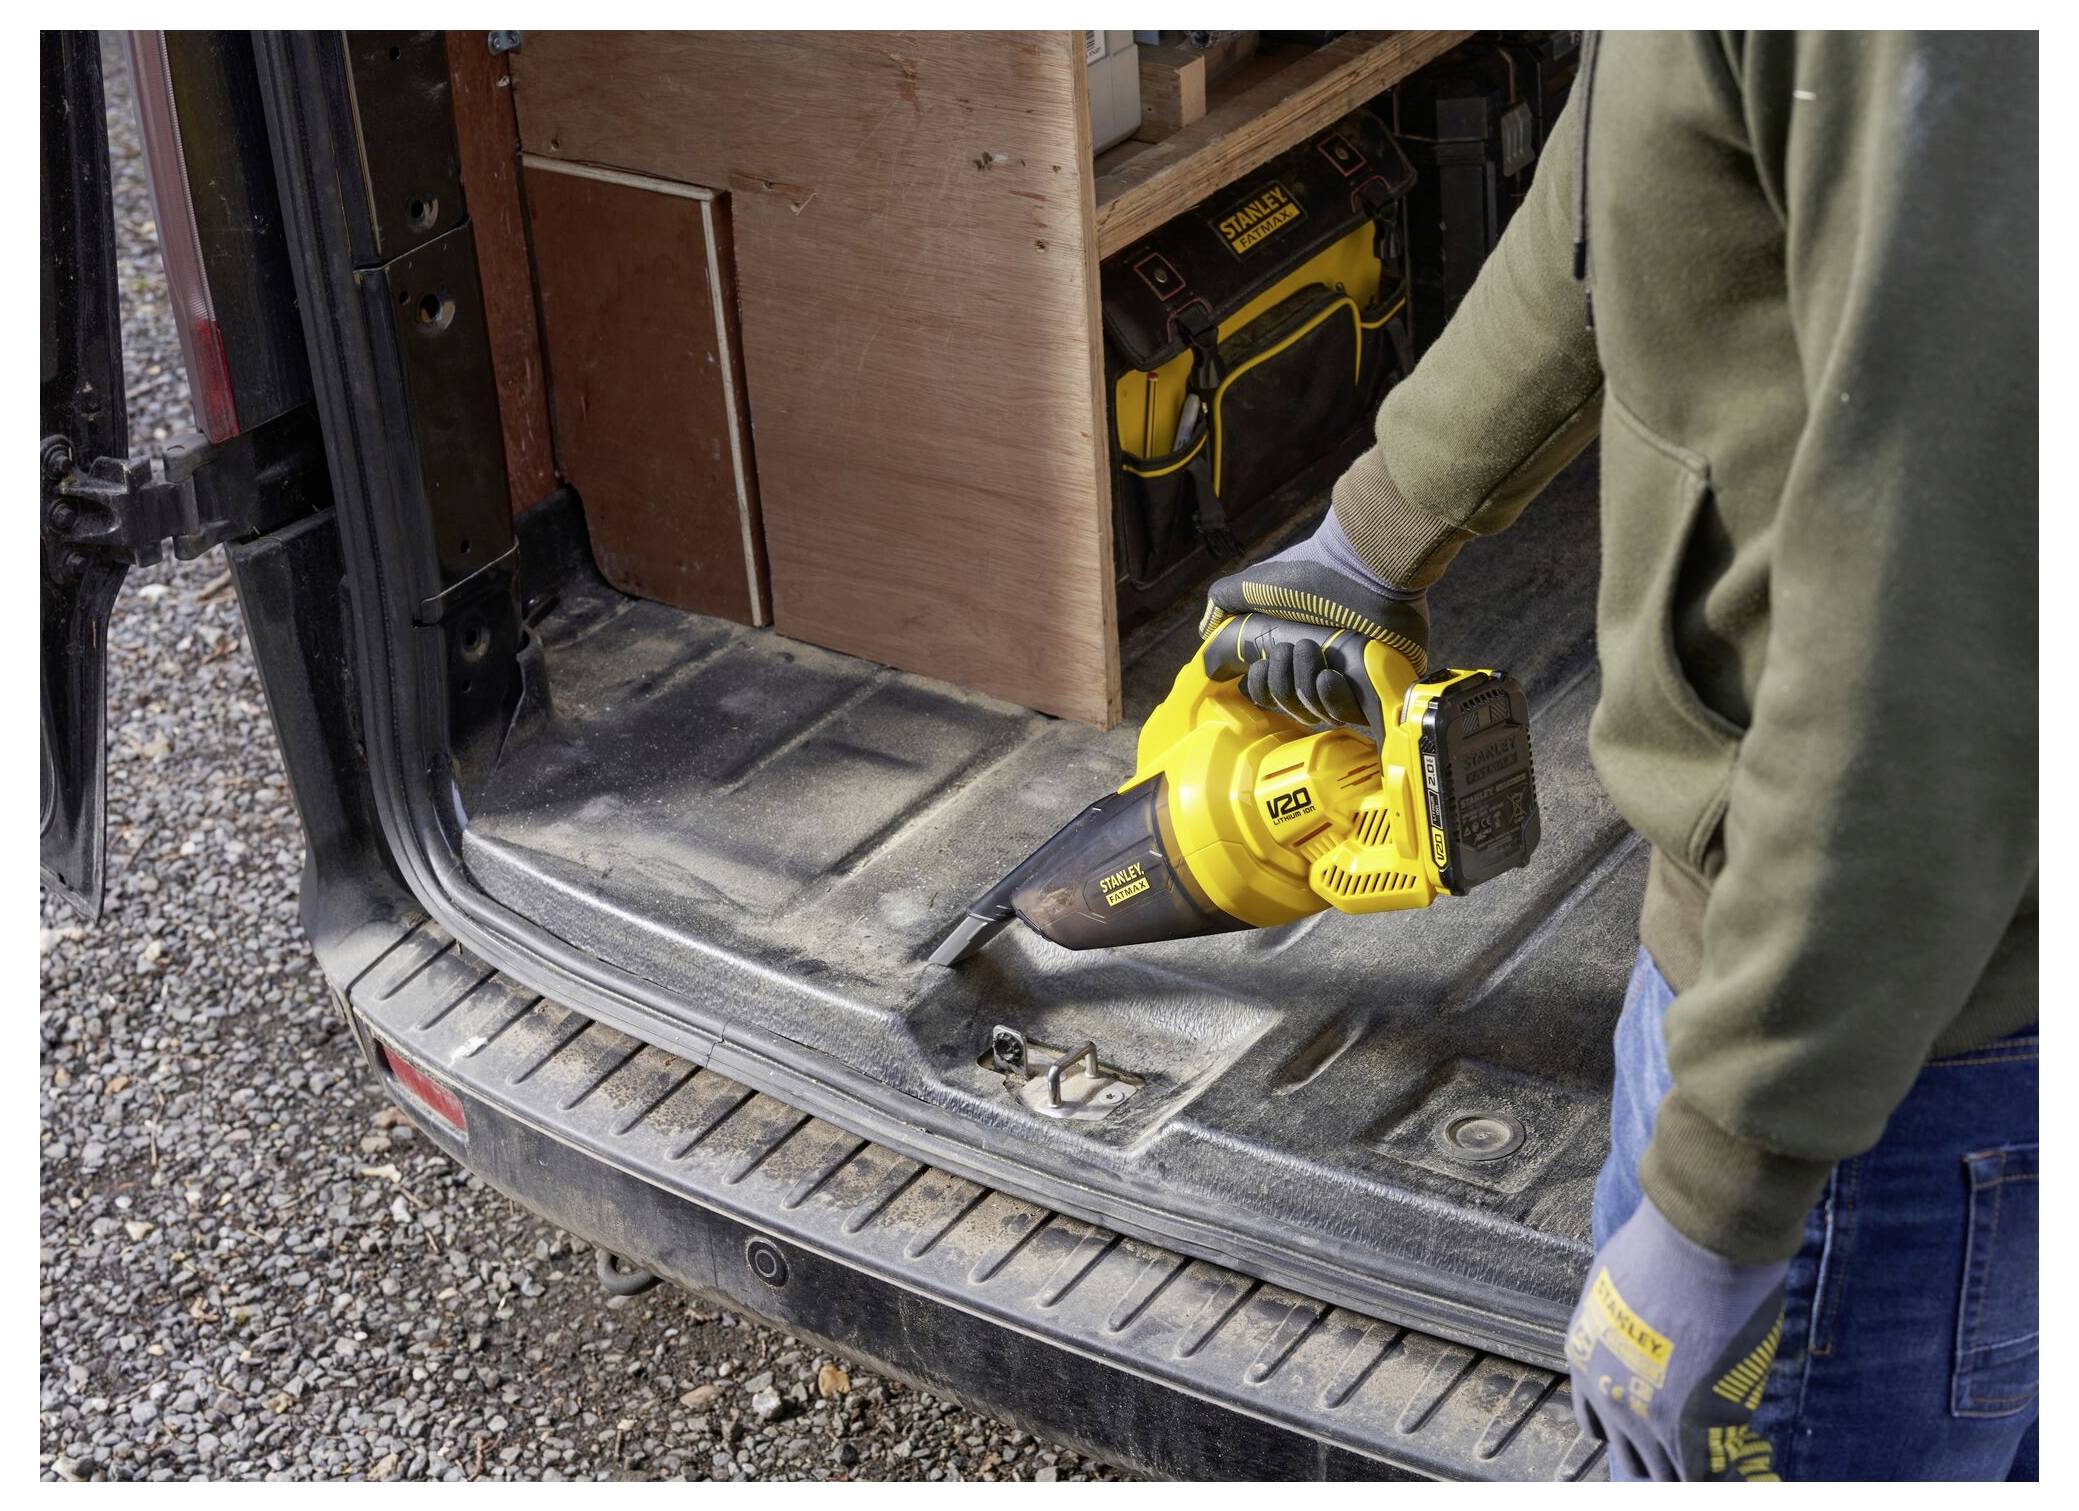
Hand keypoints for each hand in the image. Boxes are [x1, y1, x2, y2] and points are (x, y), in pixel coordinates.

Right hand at [1196, 510, 1428, 732]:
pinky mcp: (1379, 687)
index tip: (1261, 664)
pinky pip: (1349, 715)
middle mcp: (1322, 668)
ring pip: (1317, 714)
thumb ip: (1224, 603)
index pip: (1272, 695)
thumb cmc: (1311, 571)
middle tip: (1292, 647)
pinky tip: (1328, 675)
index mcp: (1296, 653)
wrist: (1363, 566)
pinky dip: (1332, 699)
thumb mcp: (1254, 583)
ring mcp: (1353, 679)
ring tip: (1314, 649)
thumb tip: (1205, 635)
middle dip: (1282, 683)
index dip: (1262, 688)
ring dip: (1305, 685)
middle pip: (1291, 708)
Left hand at [1565, 1196, 1788, 1480]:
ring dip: (1696, 1462)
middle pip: (1634, 1454)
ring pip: (1667, 1471)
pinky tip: (1747, 1450)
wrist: (1699, 1239)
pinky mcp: (1687, 1424)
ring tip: (1728, 1443)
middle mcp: (1605, 1392)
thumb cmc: (1670, 1245)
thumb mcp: (1623, 1281)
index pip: (1599, 1422)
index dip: (1636, 1425)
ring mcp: (1643, 1412)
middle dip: (1668, 1450)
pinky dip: (1724, 1471)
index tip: (1667, 1417)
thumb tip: (1656, 1334)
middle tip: (1705, 1436)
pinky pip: (1704, 1475)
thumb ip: (1630, 1322)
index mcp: (1585, 1356)